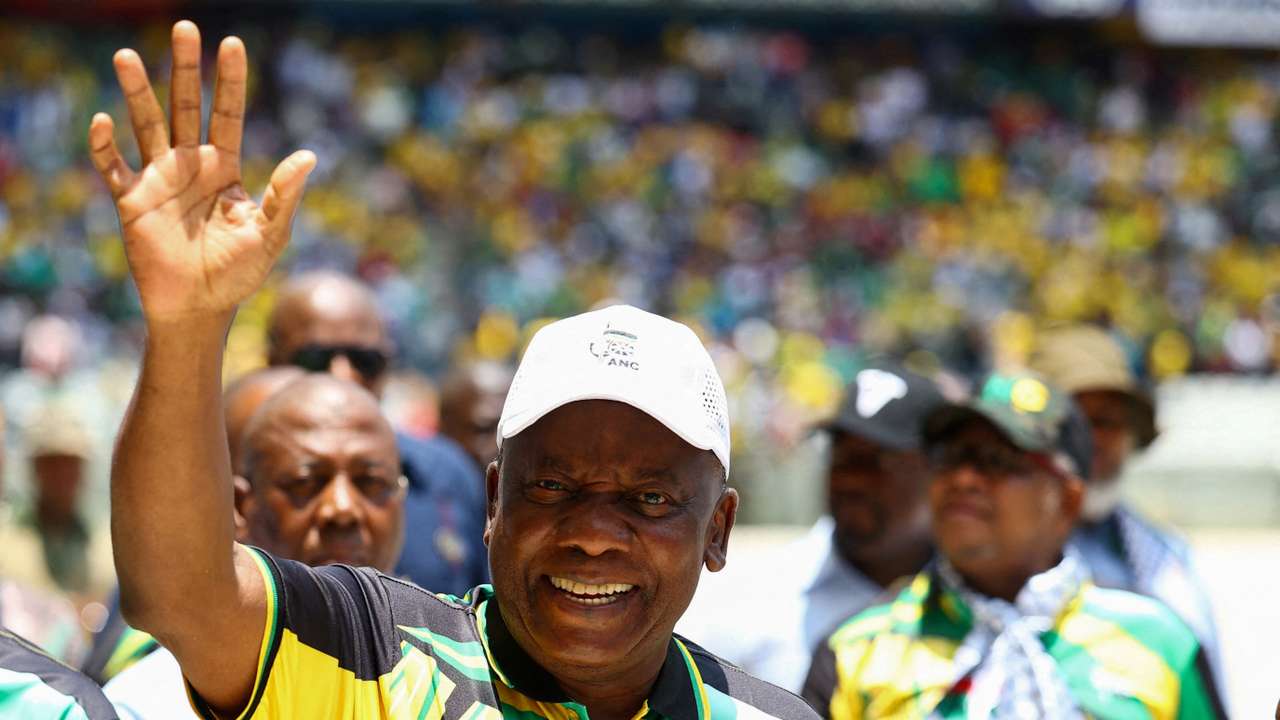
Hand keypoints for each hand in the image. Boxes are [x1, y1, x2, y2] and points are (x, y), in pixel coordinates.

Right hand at [89, 21, 314, 324]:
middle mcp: (190, 165)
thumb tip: (309, 156)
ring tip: (127, 55)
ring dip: (137, 92)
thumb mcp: (269, 233)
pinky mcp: (132, 202)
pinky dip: (105, 146)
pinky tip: (103, 121)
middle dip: (185, 68)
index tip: (233, 44)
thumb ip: (284, 194)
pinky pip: (113, 168)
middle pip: (186, 106)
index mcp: (225, 168)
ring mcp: (159, 180)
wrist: (200, 309)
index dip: (229, 81)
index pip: (227, 113)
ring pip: (146, 125)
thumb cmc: (239, 274)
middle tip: (185, 27)